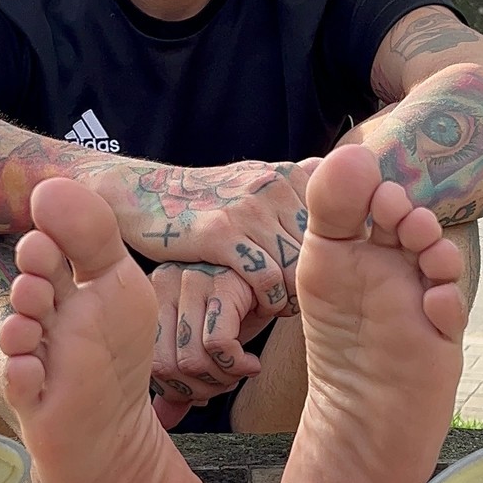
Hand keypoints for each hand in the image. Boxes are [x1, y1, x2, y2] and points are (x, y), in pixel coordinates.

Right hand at [110, 158, 316, 319]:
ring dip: (289, 297)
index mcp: (288, 175)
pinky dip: (268, 300)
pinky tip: (255, 306)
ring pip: (296, 268)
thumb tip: (336, 203)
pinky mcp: (222, 233)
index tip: (310, 278)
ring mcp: (248, 208)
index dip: (329, 260)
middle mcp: (274, 185)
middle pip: (320, 251)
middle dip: (309, 283)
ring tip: (276, 307)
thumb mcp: (253, 181)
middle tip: (293, 302)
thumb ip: (292, 192)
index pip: (338, 227)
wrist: (145, 193)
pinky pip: (266, 278)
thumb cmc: (205, 200)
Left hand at [150, 264, 269, 421]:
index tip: (206, 391)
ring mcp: (193, 280)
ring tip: (241, 373)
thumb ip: (182, 379)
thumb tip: (163, 419)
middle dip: (203, 390)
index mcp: (152, 299)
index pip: (151, 366)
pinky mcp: (224, 282)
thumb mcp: (205, 344)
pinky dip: (237, 365)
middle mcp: (166, 284)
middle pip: (169, 367)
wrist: (283, 278)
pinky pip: (218, 343)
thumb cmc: (240, 311)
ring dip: (223, 380)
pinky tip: (252, 364)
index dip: (180, 391)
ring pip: (192, 359)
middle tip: (227, 385)